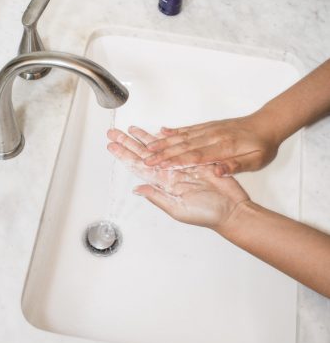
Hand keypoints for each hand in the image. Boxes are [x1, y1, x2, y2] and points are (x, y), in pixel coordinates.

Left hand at [107, 127, 249, 231]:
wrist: (231, 209)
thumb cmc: (207, 214)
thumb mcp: (178, 209)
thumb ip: (157, 198)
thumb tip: (137, 189)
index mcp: (163, 184)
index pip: (138, 167)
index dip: (124, 156)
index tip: (112, 146)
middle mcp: (169, 173)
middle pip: (144, 154)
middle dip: (128, 143)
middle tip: (114, 133)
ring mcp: (181, 164)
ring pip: (158, 147)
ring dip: (144, 137)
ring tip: (131, 128)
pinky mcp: (195, 158)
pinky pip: (178, 145)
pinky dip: (168, 138)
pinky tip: (158, 131)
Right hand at [142, 113, 279, 173]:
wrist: (268, 124)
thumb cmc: (263, 145)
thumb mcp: (256, 161)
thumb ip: (236, 166)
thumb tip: (218, 171)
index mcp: (225, 147)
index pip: (196, 156)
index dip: (176, 161)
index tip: (160, 166)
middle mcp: (213, 136)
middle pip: (184, 145)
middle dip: (163, 153)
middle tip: (146, 159)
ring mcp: (210, 129)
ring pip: (183, 136)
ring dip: (164, 141)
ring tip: (147, 146)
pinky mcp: (209, 126)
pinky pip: (188, 129)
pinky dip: (174, 131)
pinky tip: (162, 132)